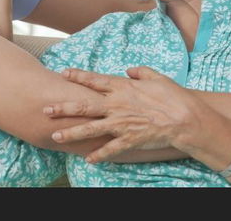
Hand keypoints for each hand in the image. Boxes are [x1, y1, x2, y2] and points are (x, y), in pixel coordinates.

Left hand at [43, 67, 208, 162]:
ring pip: (90, 129)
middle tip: (46, 109)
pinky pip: (110, 148)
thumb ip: (140, 72)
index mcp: (123, 87)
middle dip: (63, 108)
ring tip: (56, 135)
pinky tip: (88, 159)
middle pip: (84, 106)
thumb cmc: (172, 95)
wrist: (184, 117)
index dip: (78, 76)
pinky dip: (99, 155)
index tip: (63, 72)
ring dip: (72, 132)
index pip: (95, 80)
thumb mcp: (156, 77)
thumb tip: (129, 70)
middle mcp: (117, 105)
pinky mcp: (129, 139)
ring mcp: (121, 123)